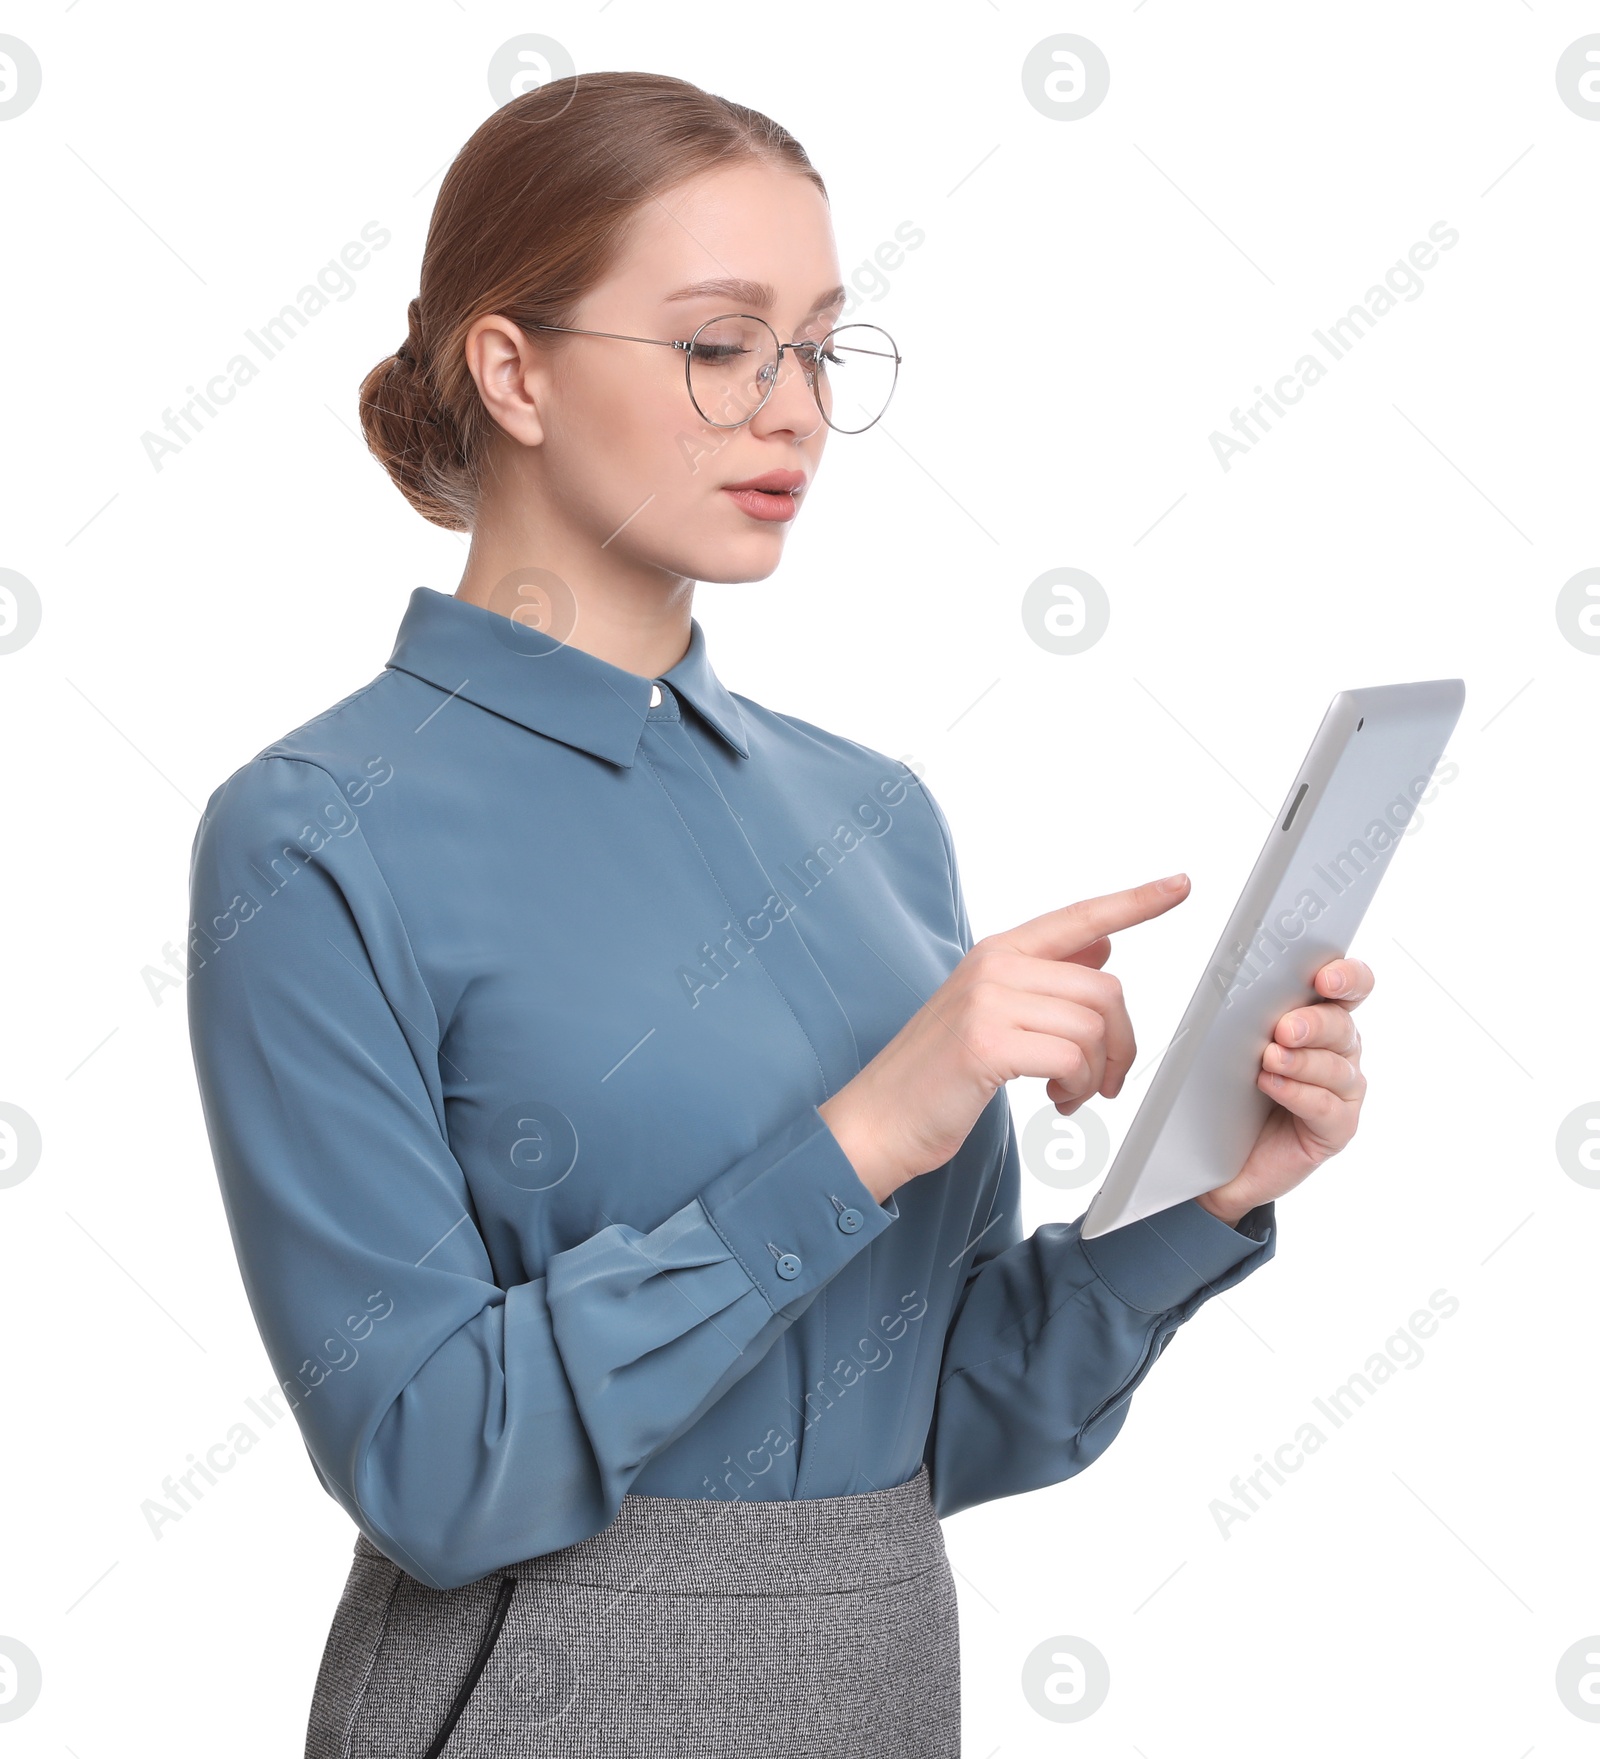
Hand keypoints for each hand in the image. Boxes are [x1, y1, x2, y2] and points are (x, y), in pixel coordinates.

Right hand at [819, 874, 1192, 1202]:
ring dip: (1095, 1074)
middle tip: (1104, 1081)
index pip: (1080, 916)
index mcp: (998, 952)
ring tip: (1069, 1093)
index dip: (1135, 902)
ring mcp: (987, 1001)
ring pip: (1092, 1027)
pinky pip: (1071, 1057)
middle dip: (1120, 1044)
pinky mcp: (986, 1043)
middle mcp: (994, 966)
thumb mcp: (992, 1013)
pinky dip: (1076, 1087)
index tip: (1179, 885)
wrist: (877, 1119)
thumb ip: (1047, 978)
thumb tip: (1102, 948)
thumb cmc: (935, 1073)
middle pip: (1104, 990)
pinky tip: (1053, 1098)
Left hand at [1194, 958, 1372, 1227]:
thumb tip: (1233, 987)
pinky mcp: (1337, 1128)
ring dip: (1302, 1061)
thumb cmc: (1231, 1091)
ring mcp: (1342, 1090)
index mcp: (1319, 1017)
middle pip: (1341, 1025)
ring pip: (1336, 1067)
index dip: (1346, 977)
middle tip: (1283, 1028)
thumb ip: (1244, 1015)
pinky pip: (1327, 1108)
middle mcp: (1338, 1050)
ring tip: (1269, 1059)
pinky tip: (1272, 1086)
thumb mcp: (1232, 1045)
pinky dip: (1299, 1094)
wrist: (1223, 1157)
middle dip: (1313, 1023)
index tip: (1324, 977)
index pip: (1349, 987)